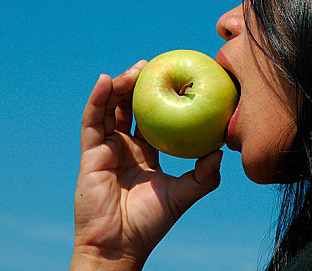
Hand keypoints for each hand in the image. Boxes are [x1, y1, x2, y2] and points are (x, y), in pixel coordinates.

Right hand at [71, 61, 222, 269]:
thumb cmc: (150, 223)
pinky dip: (97, 99)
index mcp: (146, 153)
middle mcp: (125, 147)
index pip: (152, 118)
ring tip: (136, 70)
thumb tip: (221, 151)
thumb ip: (204, 176)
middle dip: (139, 85)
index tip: (174, 78)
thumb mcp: (183, 195)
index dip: (161, 98)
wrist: (120, 244)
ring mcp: (106, 148)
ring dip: (119, 86)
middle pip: (130, 107)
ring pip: (110, 108)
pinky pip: (92, 120)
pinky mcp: (90, 152)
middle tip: (153, 66)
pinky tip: (105, 81)